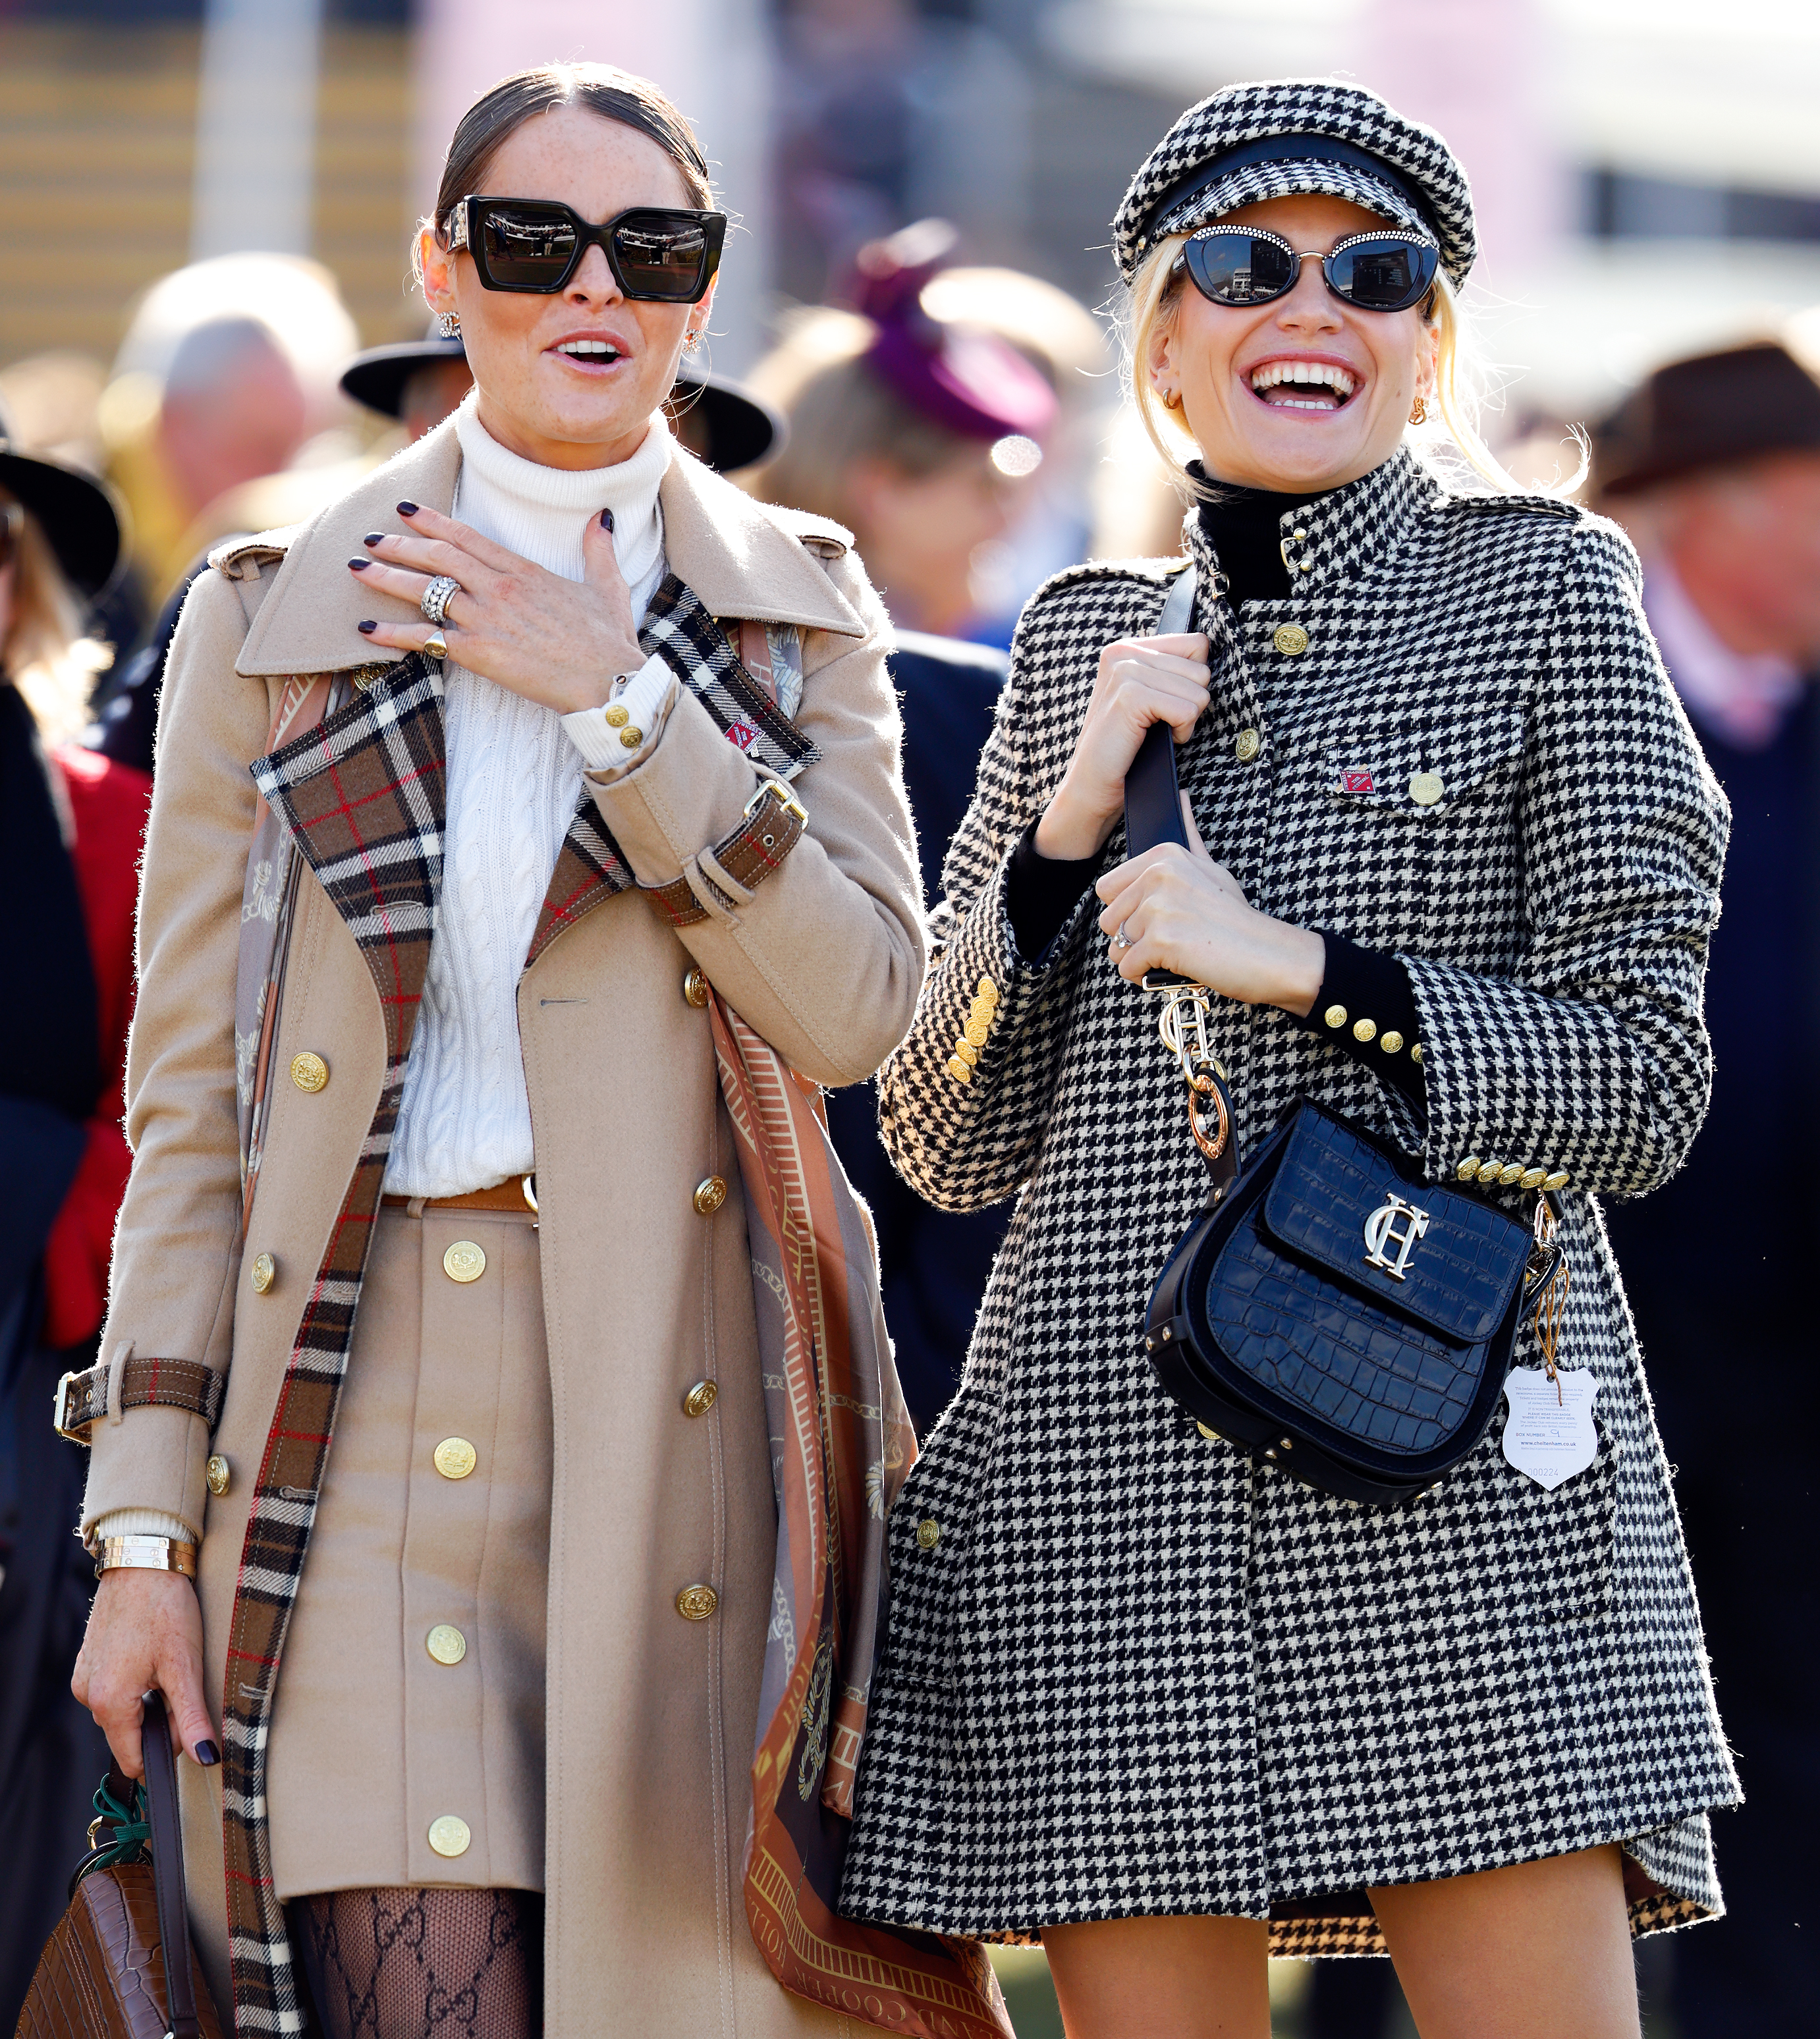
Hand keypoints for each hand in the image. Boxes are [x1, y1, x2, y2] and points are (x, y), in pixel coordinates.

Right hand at [72, 1566, 217, 1778]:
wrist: (143, 1560)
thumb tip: (205, 1757)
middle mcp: (88, 1695)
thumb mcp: (185, 1666)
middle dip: (159, 1717)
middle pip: (130, 1735)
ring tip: (165, 1660)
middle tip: (180, 1678)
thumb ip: (192, 1717)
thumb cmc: (165, 1608)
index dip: (167, 1746)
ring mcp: (85, 1677)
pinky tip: (150, 1653)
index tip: (186, 1716)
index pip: (134, 1760)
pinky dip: (135, 1681)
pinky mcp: (88, 1661)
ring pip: (123, 1711)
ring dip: (148, 1698)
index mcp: (108, 1702)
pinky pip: (113, 1689)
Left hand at [348, 503, 645, 715]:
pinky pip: (426, 638)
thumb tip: (603, 518)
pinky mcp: (480, 653)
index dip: (432, 521)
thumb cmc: (611, 642)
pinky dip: (392, 633)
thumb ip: (599, 549)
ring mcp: (488, 619)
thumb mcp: (609, 587)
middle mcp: (500, 589)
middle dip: (399, 544)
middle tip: (370, 539)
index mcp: (525, 572)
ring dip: (386, 577)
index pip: (468, 537)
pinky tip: (366, 629)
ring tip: (357, 569)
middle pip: (438, 557)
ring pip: (425, 590)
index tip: (405, 510)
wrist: (609, 683)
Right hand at [1033, 631, 1210, 861]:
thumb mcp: (1149, 696)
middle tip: (1159, 724)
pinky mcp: (1130, 697)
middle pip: (1202, 668)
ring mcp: (1124, 672)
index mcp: (1128, 647)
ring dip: (1186, 720)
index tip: (1165, 705)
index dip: (1193, 682)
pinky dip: (1181, 732)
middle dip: (1191, 704)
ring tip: (1155, 732)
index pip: (1197, 644)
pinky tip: (1157, 740)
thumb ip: (1172, 670)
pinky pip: (1187, 710)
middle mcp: (1123, 652)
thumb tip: (1209, 649)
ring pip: (1198, 690)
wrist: (1092, 786)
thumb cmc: (1126, 747)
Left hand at [1097, 796, 1325, 1013]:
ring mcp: (1160, 907)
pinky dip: (1144, 977)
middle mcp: (1159, 876)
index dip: (1127, 911)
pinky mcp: (1162, 940)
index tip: (1158, 918)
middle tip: (1169, 940)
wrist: (1269, 955)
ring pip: (1115, 946)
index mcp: (1164, 856)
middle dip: (1132, 939)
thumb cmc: (1237, 918)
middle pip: (1108, 919)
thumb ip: (1190, 837)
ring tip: (1172, 955)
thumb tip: (1181, 796)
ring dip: (1139, 960)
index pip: (1106, 889)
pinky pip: (1127, 967)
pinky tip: (1171, 969)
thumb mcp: (1212, 869)